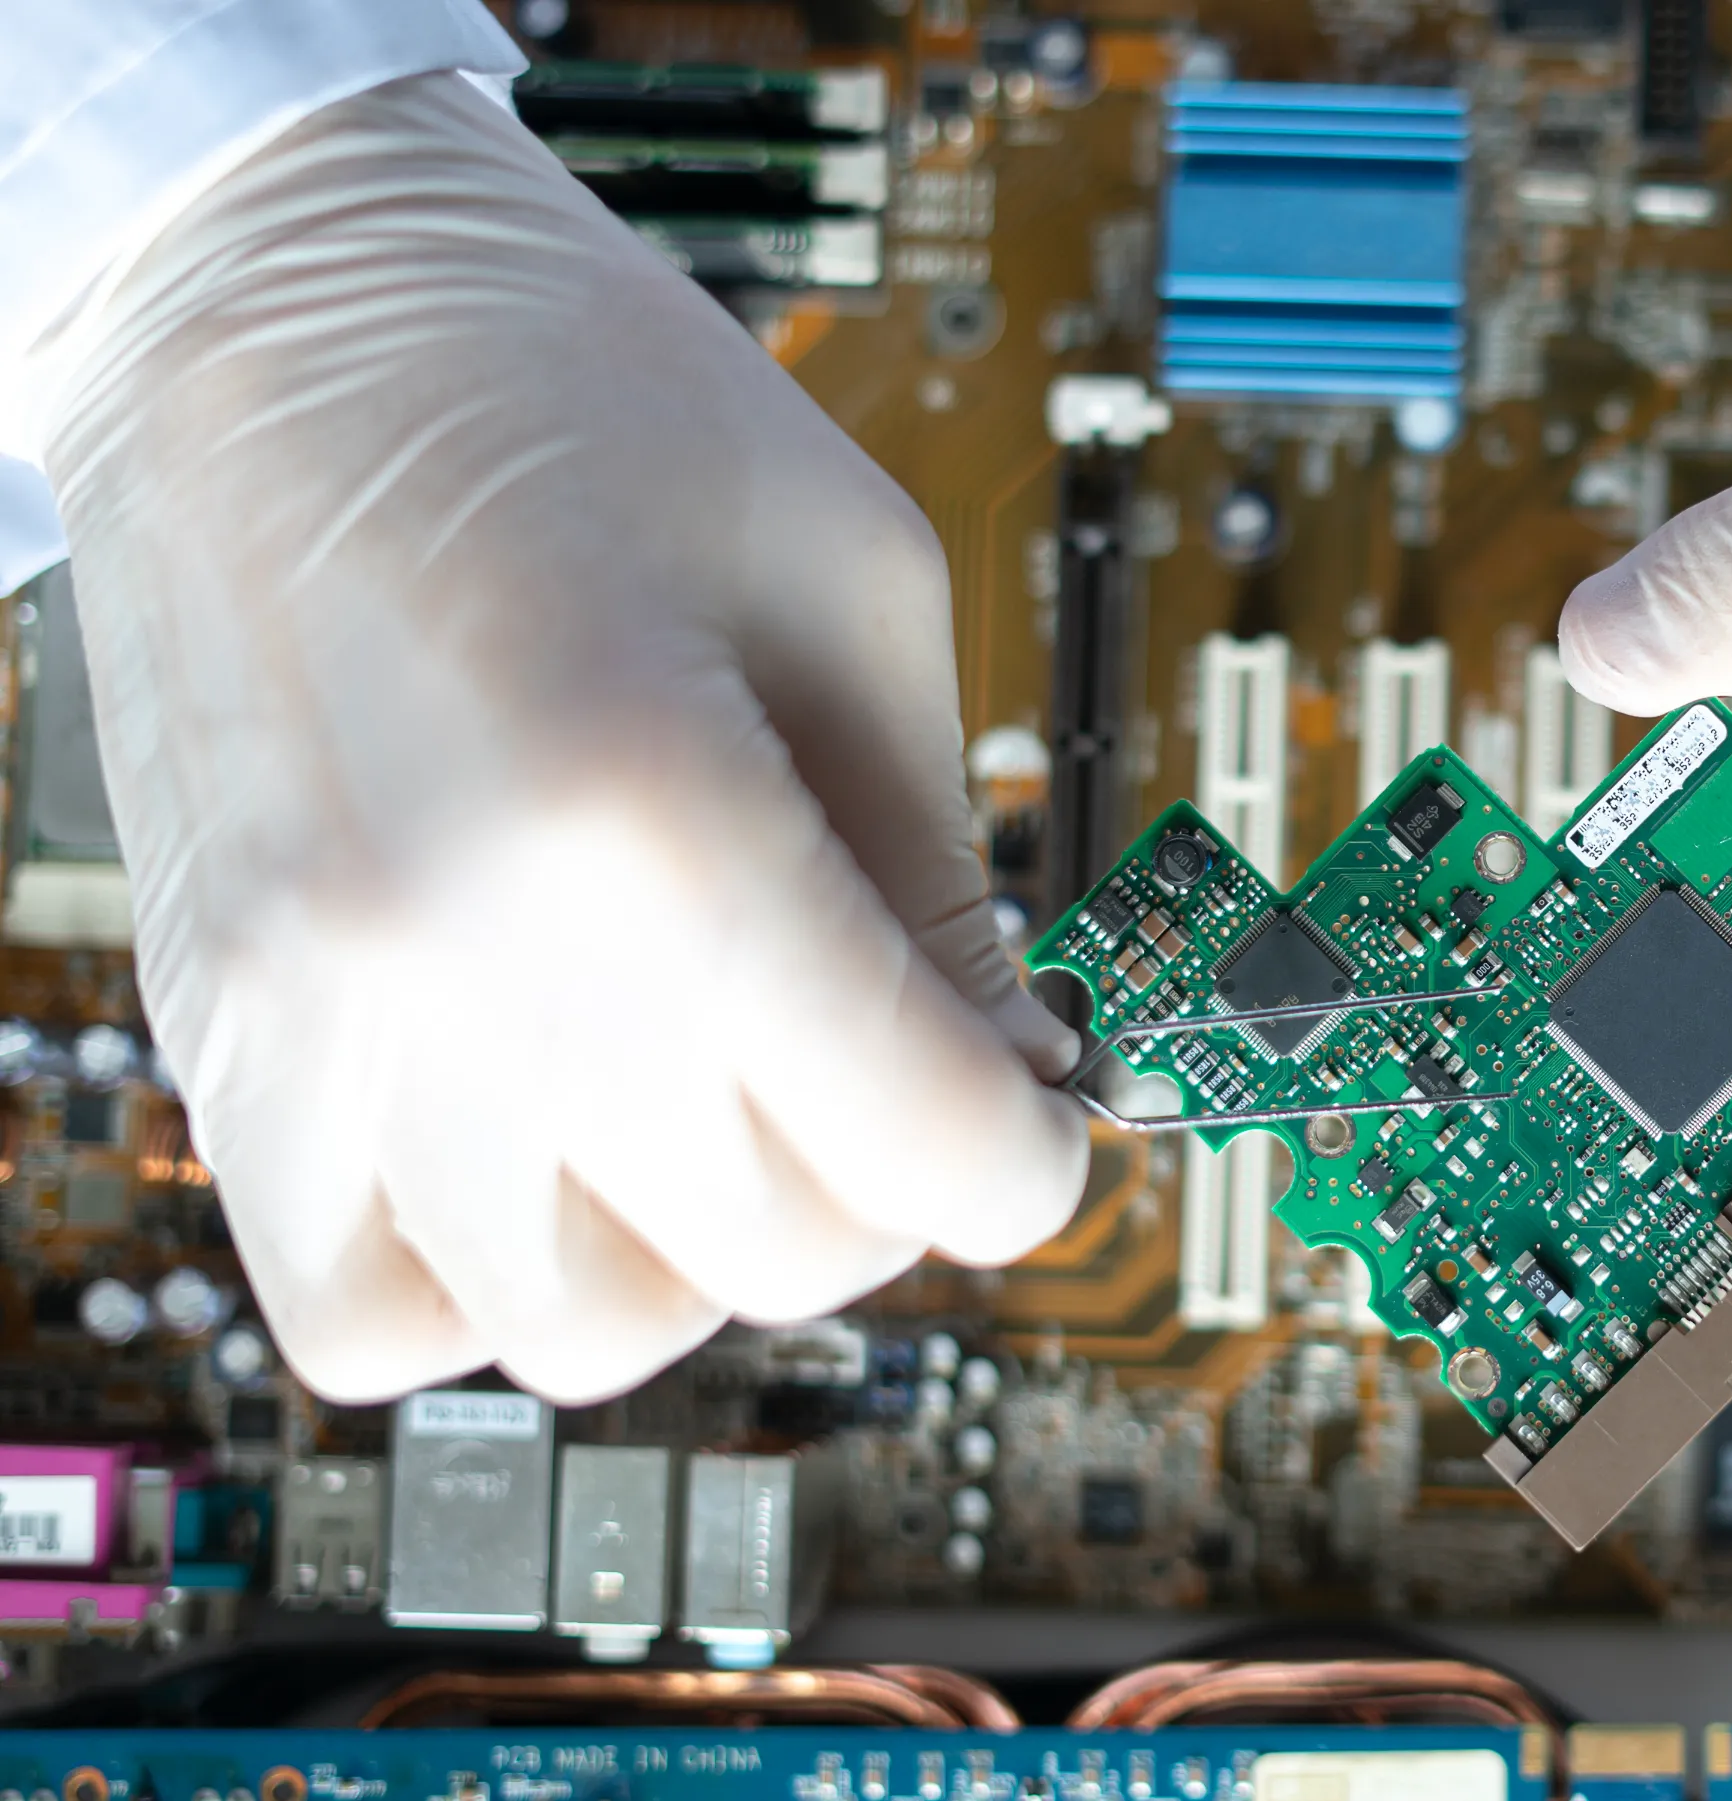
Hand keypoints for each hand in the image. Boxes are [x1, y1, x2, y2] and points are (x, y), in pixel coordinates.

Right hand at [28, 73, 1086, 1402]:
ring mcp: (317, 1014)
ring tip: (737, 1107)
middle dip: (899, 1190)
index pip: (921, 1147)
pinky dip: (497, 1280)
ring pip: (589, 1329)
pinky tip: (564, 1148)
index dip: (1037, 1160)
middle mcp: (463, 950)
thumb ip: (945, 872)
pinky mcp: (224, 1028)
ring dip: (712, 1253)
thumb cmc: (580, 385)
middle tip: (910, 1076)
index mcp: (653, 810)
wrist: (279, 295)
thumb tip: (1016, 1073)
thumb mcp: (856, 586)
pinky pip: (362, 1315)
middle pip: (781, 1257)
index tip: (1050, 1124)